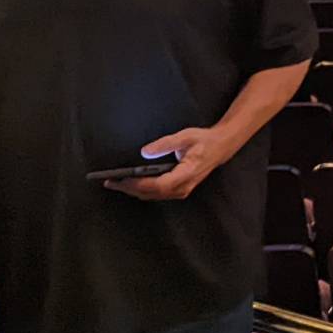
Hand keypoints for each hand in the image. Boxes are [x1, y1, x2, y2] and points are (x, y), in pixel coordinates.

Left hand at [107, 127, 226, 200]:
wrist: (221, 146)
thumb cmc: (205, 141)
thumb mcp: (186, 136)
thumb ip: (165, 144)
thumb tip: (145, 152)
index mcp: (187, 173)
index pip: (158, 185)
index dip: (138, 184)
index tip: (122, 180)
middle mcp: (184, 186)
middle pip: (152, 193)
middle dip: (130, 189)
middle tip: (111, 182)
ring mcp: (182, 190)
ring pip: (153, 196)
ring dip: (134, 191)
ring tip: (117, 183)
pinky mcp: (180, 190)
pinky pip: (157, 194)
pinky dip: (143, 190)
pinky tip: (133, 184)